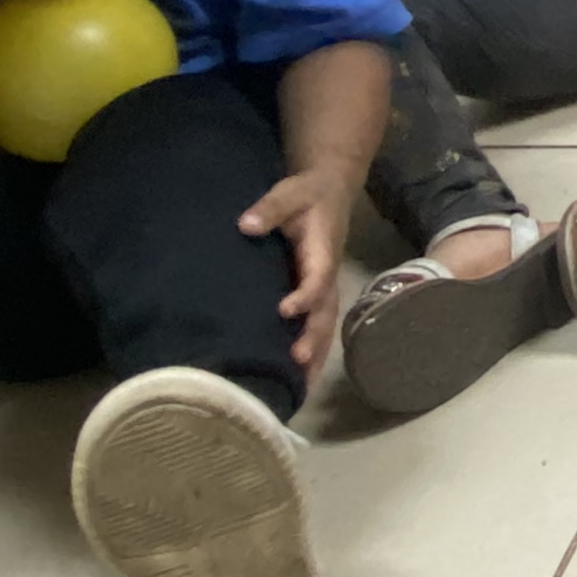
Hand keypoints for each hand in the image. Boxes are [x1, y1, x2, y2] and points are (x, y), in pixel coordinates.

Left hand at [241, 169, 356, 372]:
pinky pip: (318, 328)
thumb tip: (246, 225)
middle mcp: (327, 276)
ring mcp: (325, 288)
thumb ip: (271, 208)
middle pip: (326, 312)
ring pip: (324, 326)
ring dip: (315, 354)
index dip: (305, 295)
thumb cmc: (307, 194)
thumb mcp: (290, 192)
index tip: (284, 310)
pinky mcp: (318, 296)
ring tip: (300, 386)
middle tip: (296, 359)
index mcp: (323, 252)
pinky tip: (300, 379)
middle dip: (313, 337)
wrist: (330, 191)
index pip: (318, 278)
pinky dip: (313, 354)